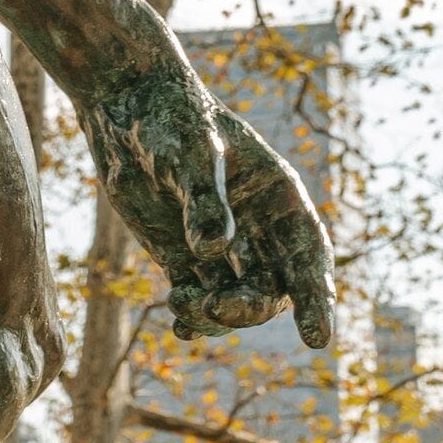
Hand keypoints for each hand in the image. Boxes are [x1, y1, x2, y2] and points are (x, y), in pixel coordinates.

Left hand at [85, 69, 336, 347]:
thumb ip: (203, 200)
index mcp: (278, 196)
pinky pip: (200, 298)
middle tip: (217, 307)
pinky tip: (181, 326)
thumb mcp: (190, 152)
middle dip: (250, 307)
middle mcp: (257, 226)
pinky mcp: (184, 254)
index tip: (317, 338)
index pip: (309, 255)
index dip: (317, 297)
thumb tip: (214, 251)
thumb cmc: (169, 117)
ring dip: (218, 315)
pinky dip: (195, 316)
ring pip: (237, 299)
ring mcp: (221, 244)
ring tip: (183, 305)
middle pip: (273, 287)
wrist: (125, 104)